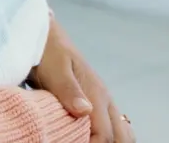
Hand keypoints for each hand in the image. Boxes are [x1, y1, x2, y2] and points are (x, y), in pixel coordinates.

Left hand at [28, 15, 135, 142]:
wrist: (46, 36)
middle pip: (121, 136)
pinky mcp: (96, 101)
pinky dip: (108, 136)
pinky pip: (112, 124)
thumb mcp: (54, 69)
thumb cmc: (47, 51)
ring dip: (112, 141)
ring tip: (88, 141)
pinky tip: (91, 136)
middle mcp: (105, 99)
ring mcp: (103, 100)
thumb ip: (69, 89)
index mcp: (97, 94)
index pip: (105, 135)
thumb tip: (85, 111)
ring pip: (122, 131)